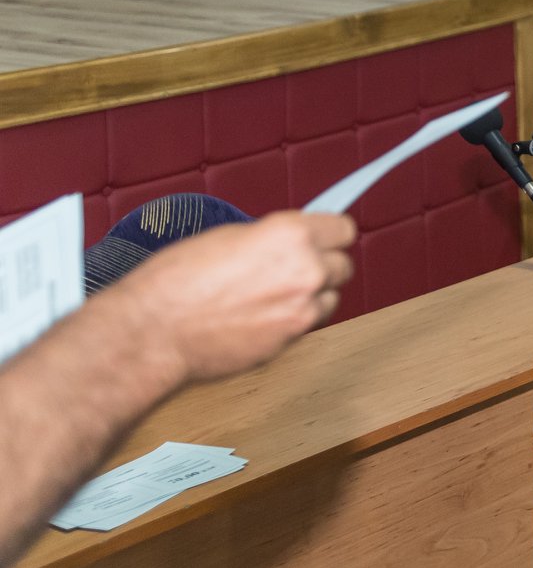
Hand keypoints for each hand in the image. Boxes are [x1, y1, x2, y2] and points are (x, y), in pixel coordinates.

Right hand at [109, 211, 357, 383]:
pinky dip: (295, 320)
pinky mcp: (292, 338)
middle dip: (323, 265)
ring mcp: (302, 307)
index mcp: (290, 234)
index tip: (324, 239)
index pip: (344, 229)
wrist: (153, 331)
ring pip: (331, 296)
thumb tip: (295, 242)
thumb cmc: (177, 281)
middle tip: (293, 269)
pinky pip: (309, 323)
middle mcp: (306, 269)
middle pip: (343, 264)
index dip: (330, 234)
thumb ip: (273, 239)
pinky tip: (264, 317)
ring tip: (274, 296)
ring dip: (312, 295)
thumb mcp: (230, 237)